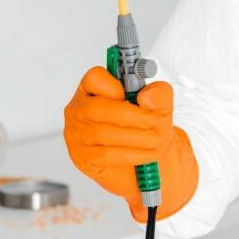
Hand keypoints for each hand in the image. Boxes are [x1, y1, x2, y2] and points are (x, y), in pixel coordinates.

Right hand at [63, 66, 198, 221]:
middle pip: (95, 108)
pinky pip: (105, 155)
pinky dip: (132, 154)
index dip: (115, 87)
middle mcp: (80, 109)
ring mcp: (77, 134)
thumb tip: (147, 95)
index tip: (136, 98)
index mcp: (94, 89)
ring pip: (102, 133)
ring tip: (156, 139)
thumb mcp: (160, 107)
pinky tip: (147, 154)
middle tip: (153, 122)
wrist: (149, 160)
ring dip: (135, 137)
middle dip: (131, 116)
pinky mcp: (83, 157)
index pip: (94, 78)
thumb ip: (159, 94)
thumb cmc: (146, 128)